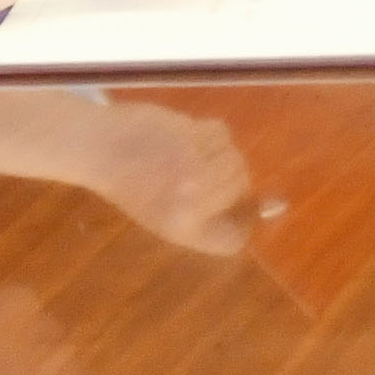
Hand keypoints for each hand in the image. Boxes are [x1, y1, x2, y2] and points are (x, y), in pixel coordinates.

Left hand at [67, 97, 253, 256]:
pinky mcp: (194, 134)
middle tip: (192, 174)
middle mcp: (193, 201)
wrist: (99, 146)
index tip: (225, 212)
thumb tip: (276, 205)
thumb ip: (214, 220)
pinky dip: (209, 135)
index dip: (237, 224)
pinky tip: (185, 137)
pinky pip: (223, 135)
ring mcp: (196, 166)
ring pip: (237, 159)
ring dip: (219, 155)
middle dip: (227, 180)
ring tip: (186, 155)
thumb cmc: (130, 186)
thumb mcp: (167, 216)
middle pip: (242, 190)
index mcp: (183, 228)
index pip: (234, 239)